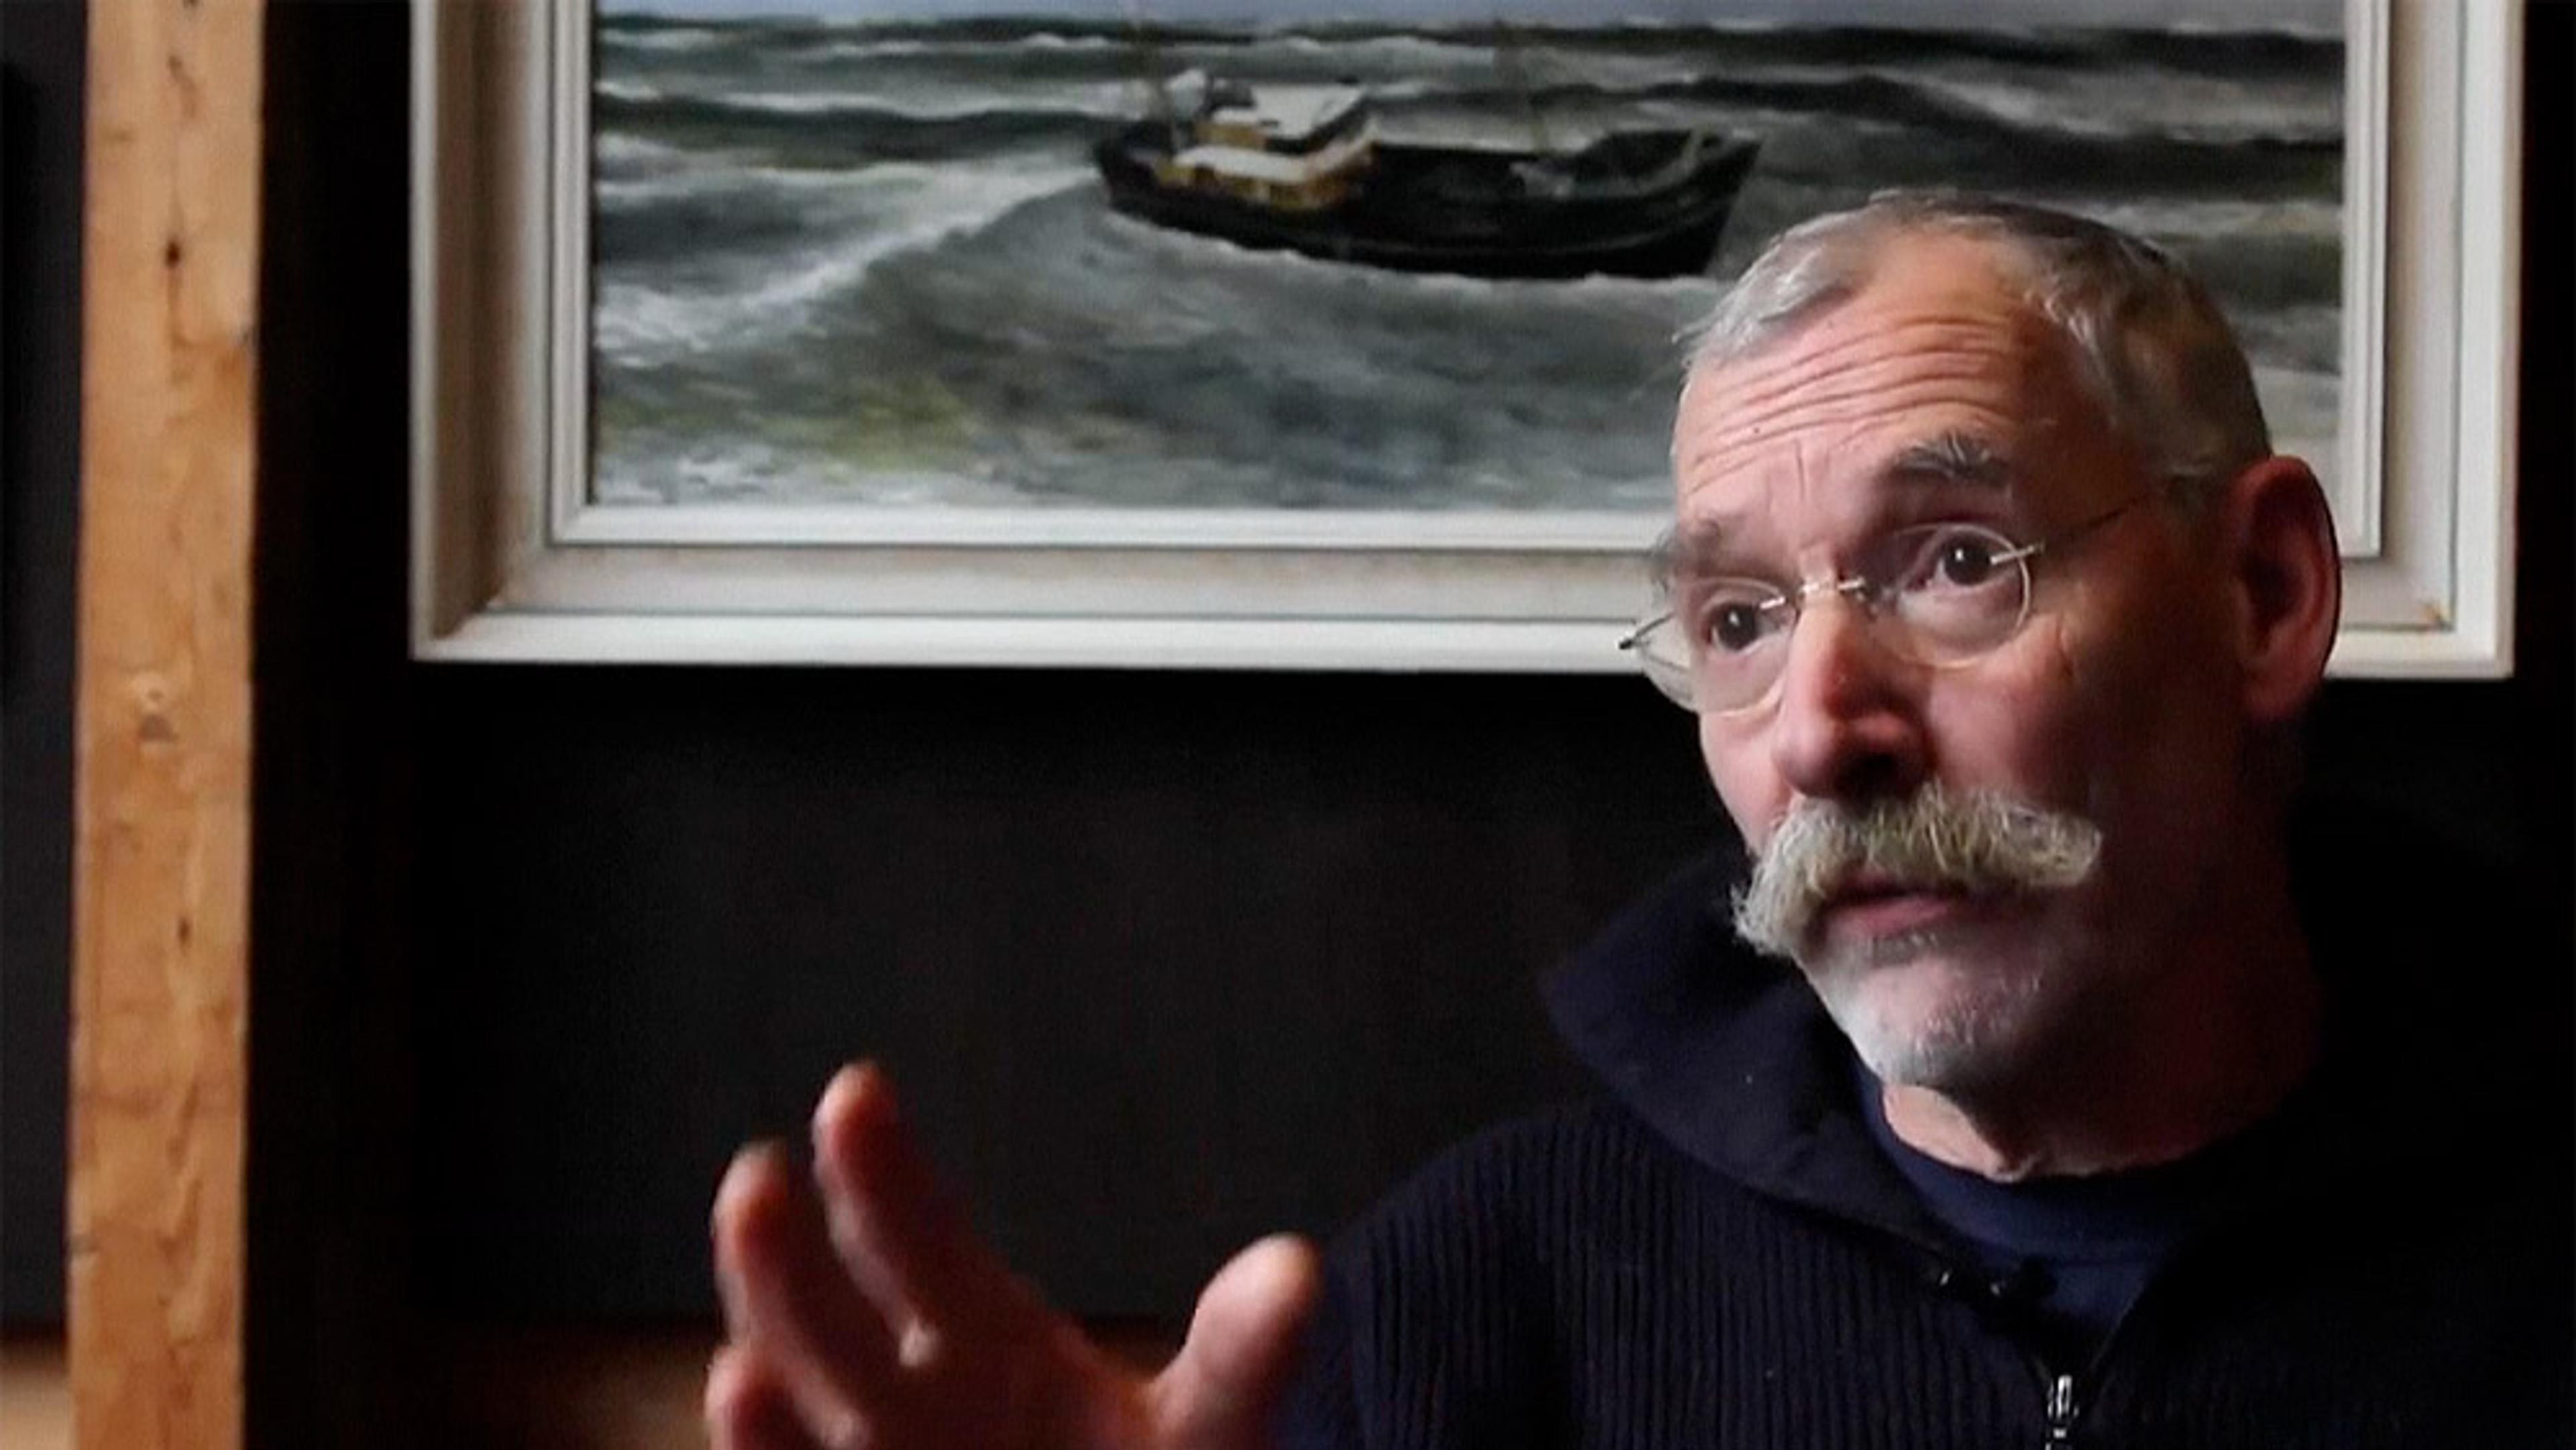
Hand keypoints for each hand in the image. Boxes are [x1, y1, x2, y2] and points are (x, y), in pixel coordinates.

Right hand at [707, 1062, 1322, 1449]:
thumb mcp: (1213, 1426)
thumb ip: (1242, 1358)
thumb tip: (1298, 1271)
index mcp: (987, 1340)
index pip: (919, 1239)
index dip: (883, 1171)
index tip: (854, 1090)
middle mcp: (915, 1405)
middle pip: (833, 1327)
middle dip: (787, 1263)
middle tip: (756, 1180)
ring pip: (808, 1421)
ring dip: (770, 1394)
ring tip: (740, 1371)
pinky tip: (747, 1408)